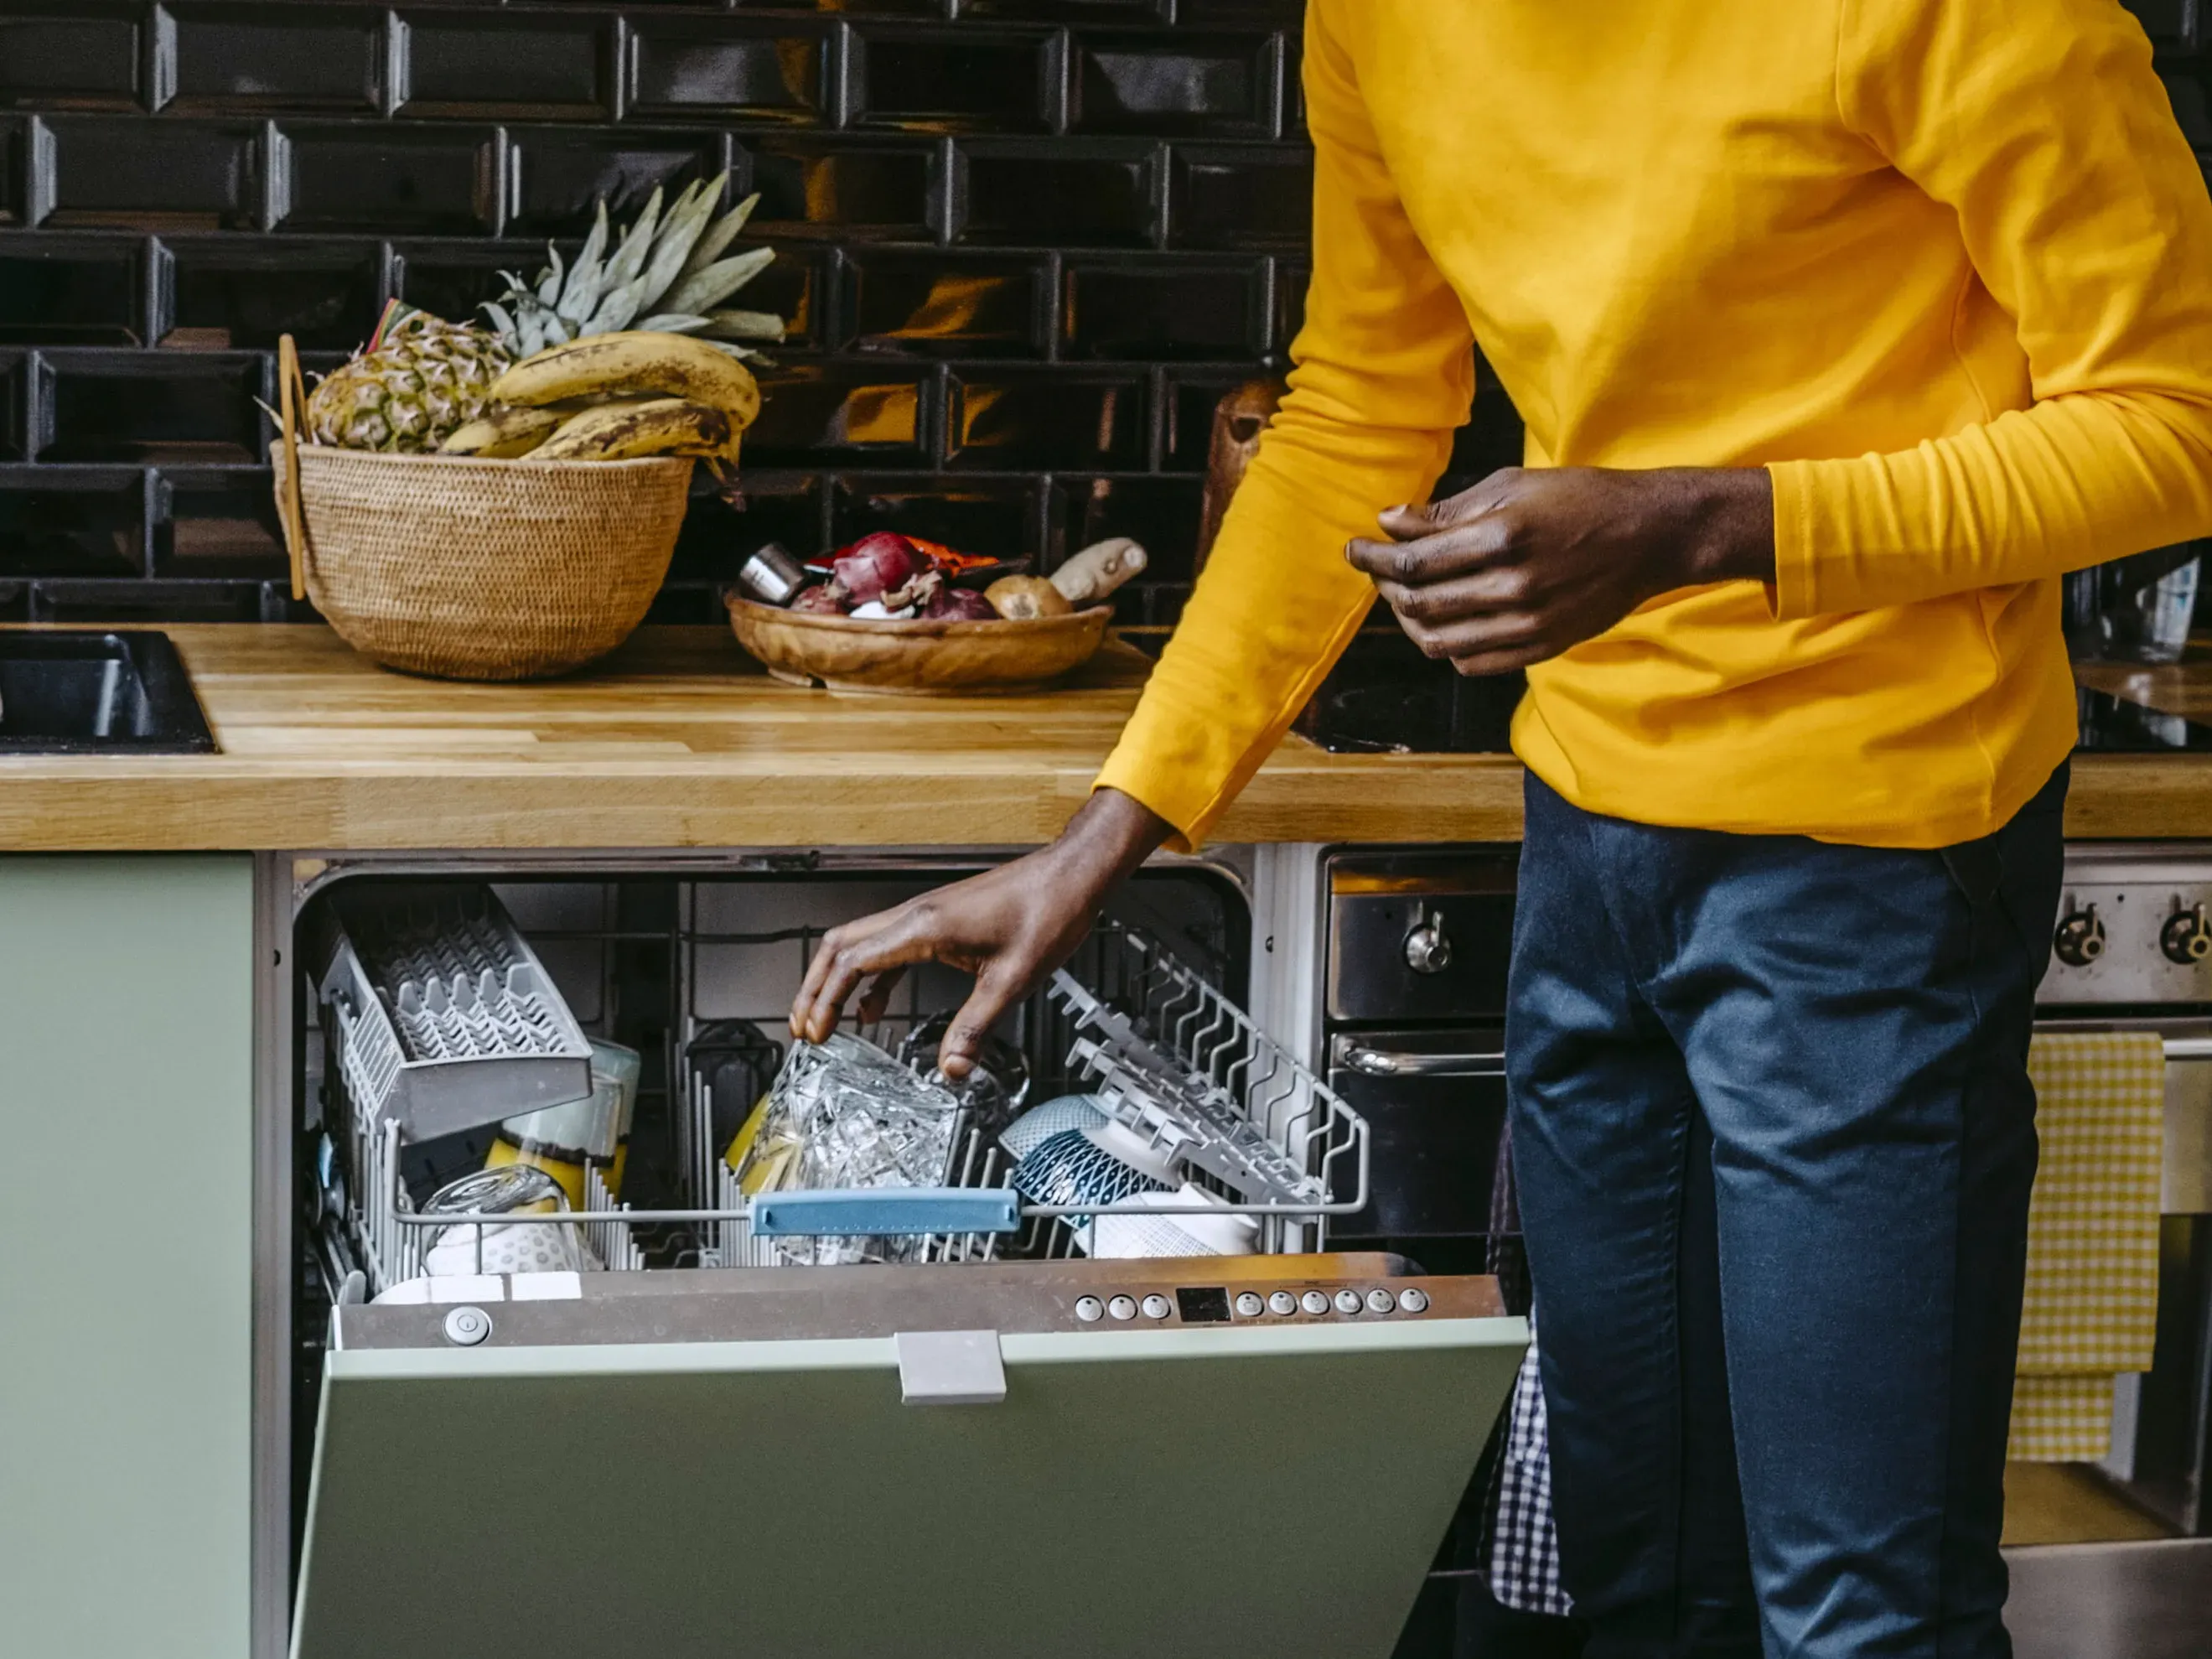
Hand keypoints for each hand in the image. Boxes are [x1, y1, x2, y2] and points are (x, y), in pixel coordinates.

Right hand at [789, 788, 1172, 1078]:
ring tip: (828, 1021)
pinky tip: (876, 1007)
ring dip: (838, 980)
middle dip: (814, 988)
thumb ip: (976, 1027)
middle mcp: (915, 915)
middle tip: (803, 1027)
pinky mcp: (937, 920)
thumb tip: (951, 1068)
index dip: (825, 1001)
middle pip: (840, 946)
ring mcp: (923, 914)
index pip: (851, 962)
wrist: (1070, 875)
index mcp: (923, 927)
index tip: (815, 1032)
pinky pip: (887, 947)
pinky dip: (871, 977)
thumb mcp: (1012, 980)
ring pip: (859, 943)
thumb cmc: (1046, 911)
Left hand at [1345, 466, 1774, 676]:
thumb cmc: (1579, 498)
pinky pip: (1472, 663)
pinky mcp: (1542, 647)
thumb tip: (1389, 522)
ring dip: (1409, 619)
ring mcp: (1529, 624)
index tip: (1354, 548)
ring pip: (1439, 640)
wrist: (1650, 535)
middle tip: (1376, 569)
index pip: (1413, 561)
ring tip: (1404, 596)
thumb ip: (1447, 511)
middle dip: (1384, 586)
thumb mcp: (1512, 487)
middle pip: (1419, 603)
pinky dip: (1445, 646)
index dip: (1372, 558)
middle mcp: (1514, 586)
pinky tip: (1442, 621)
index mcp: (1503, 537)